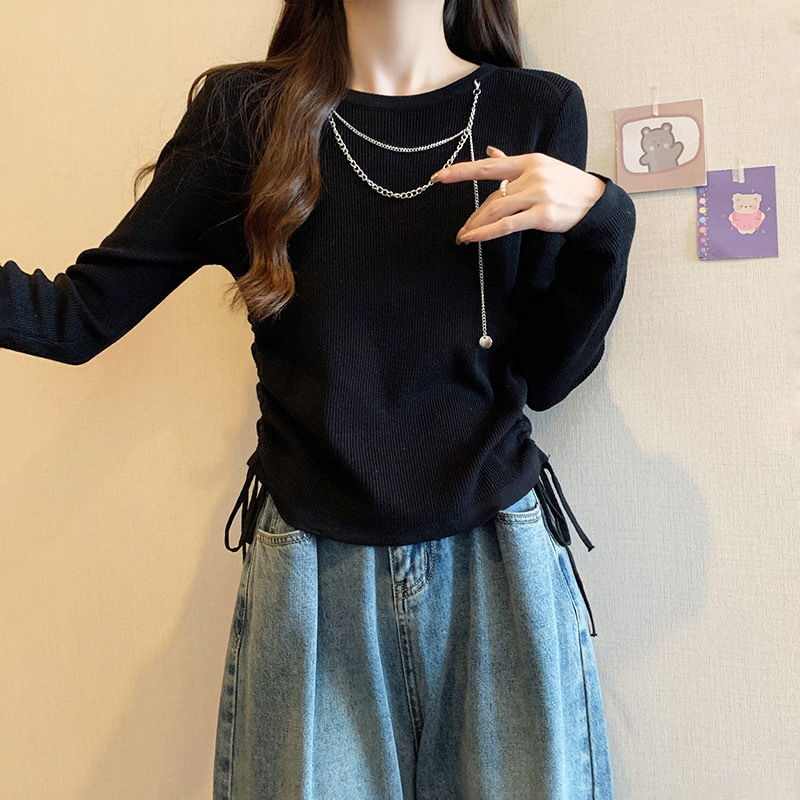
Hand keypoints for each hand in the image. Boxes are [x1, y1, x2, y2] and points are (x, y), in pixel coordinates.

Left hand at [430, 146, 605, 243]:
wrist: (595, 202)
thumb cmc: (567, 185)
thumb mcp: (541, 168)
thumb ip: (512, 163)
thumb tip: (490, 152)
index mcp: (528, 161)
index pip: (488, 166)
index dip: (462, 171)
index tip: (440, 176)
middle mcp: (532, 175)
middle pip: (492, 196)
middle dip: (474, 215)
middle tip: (462, 229)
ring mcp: (538, 195)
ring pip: (497, 210)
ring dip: (477, 225)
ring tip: (465, 237)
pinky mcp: (542, 215)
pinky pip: (508, 225)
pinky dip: (487, 232)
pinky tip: (473, 238)